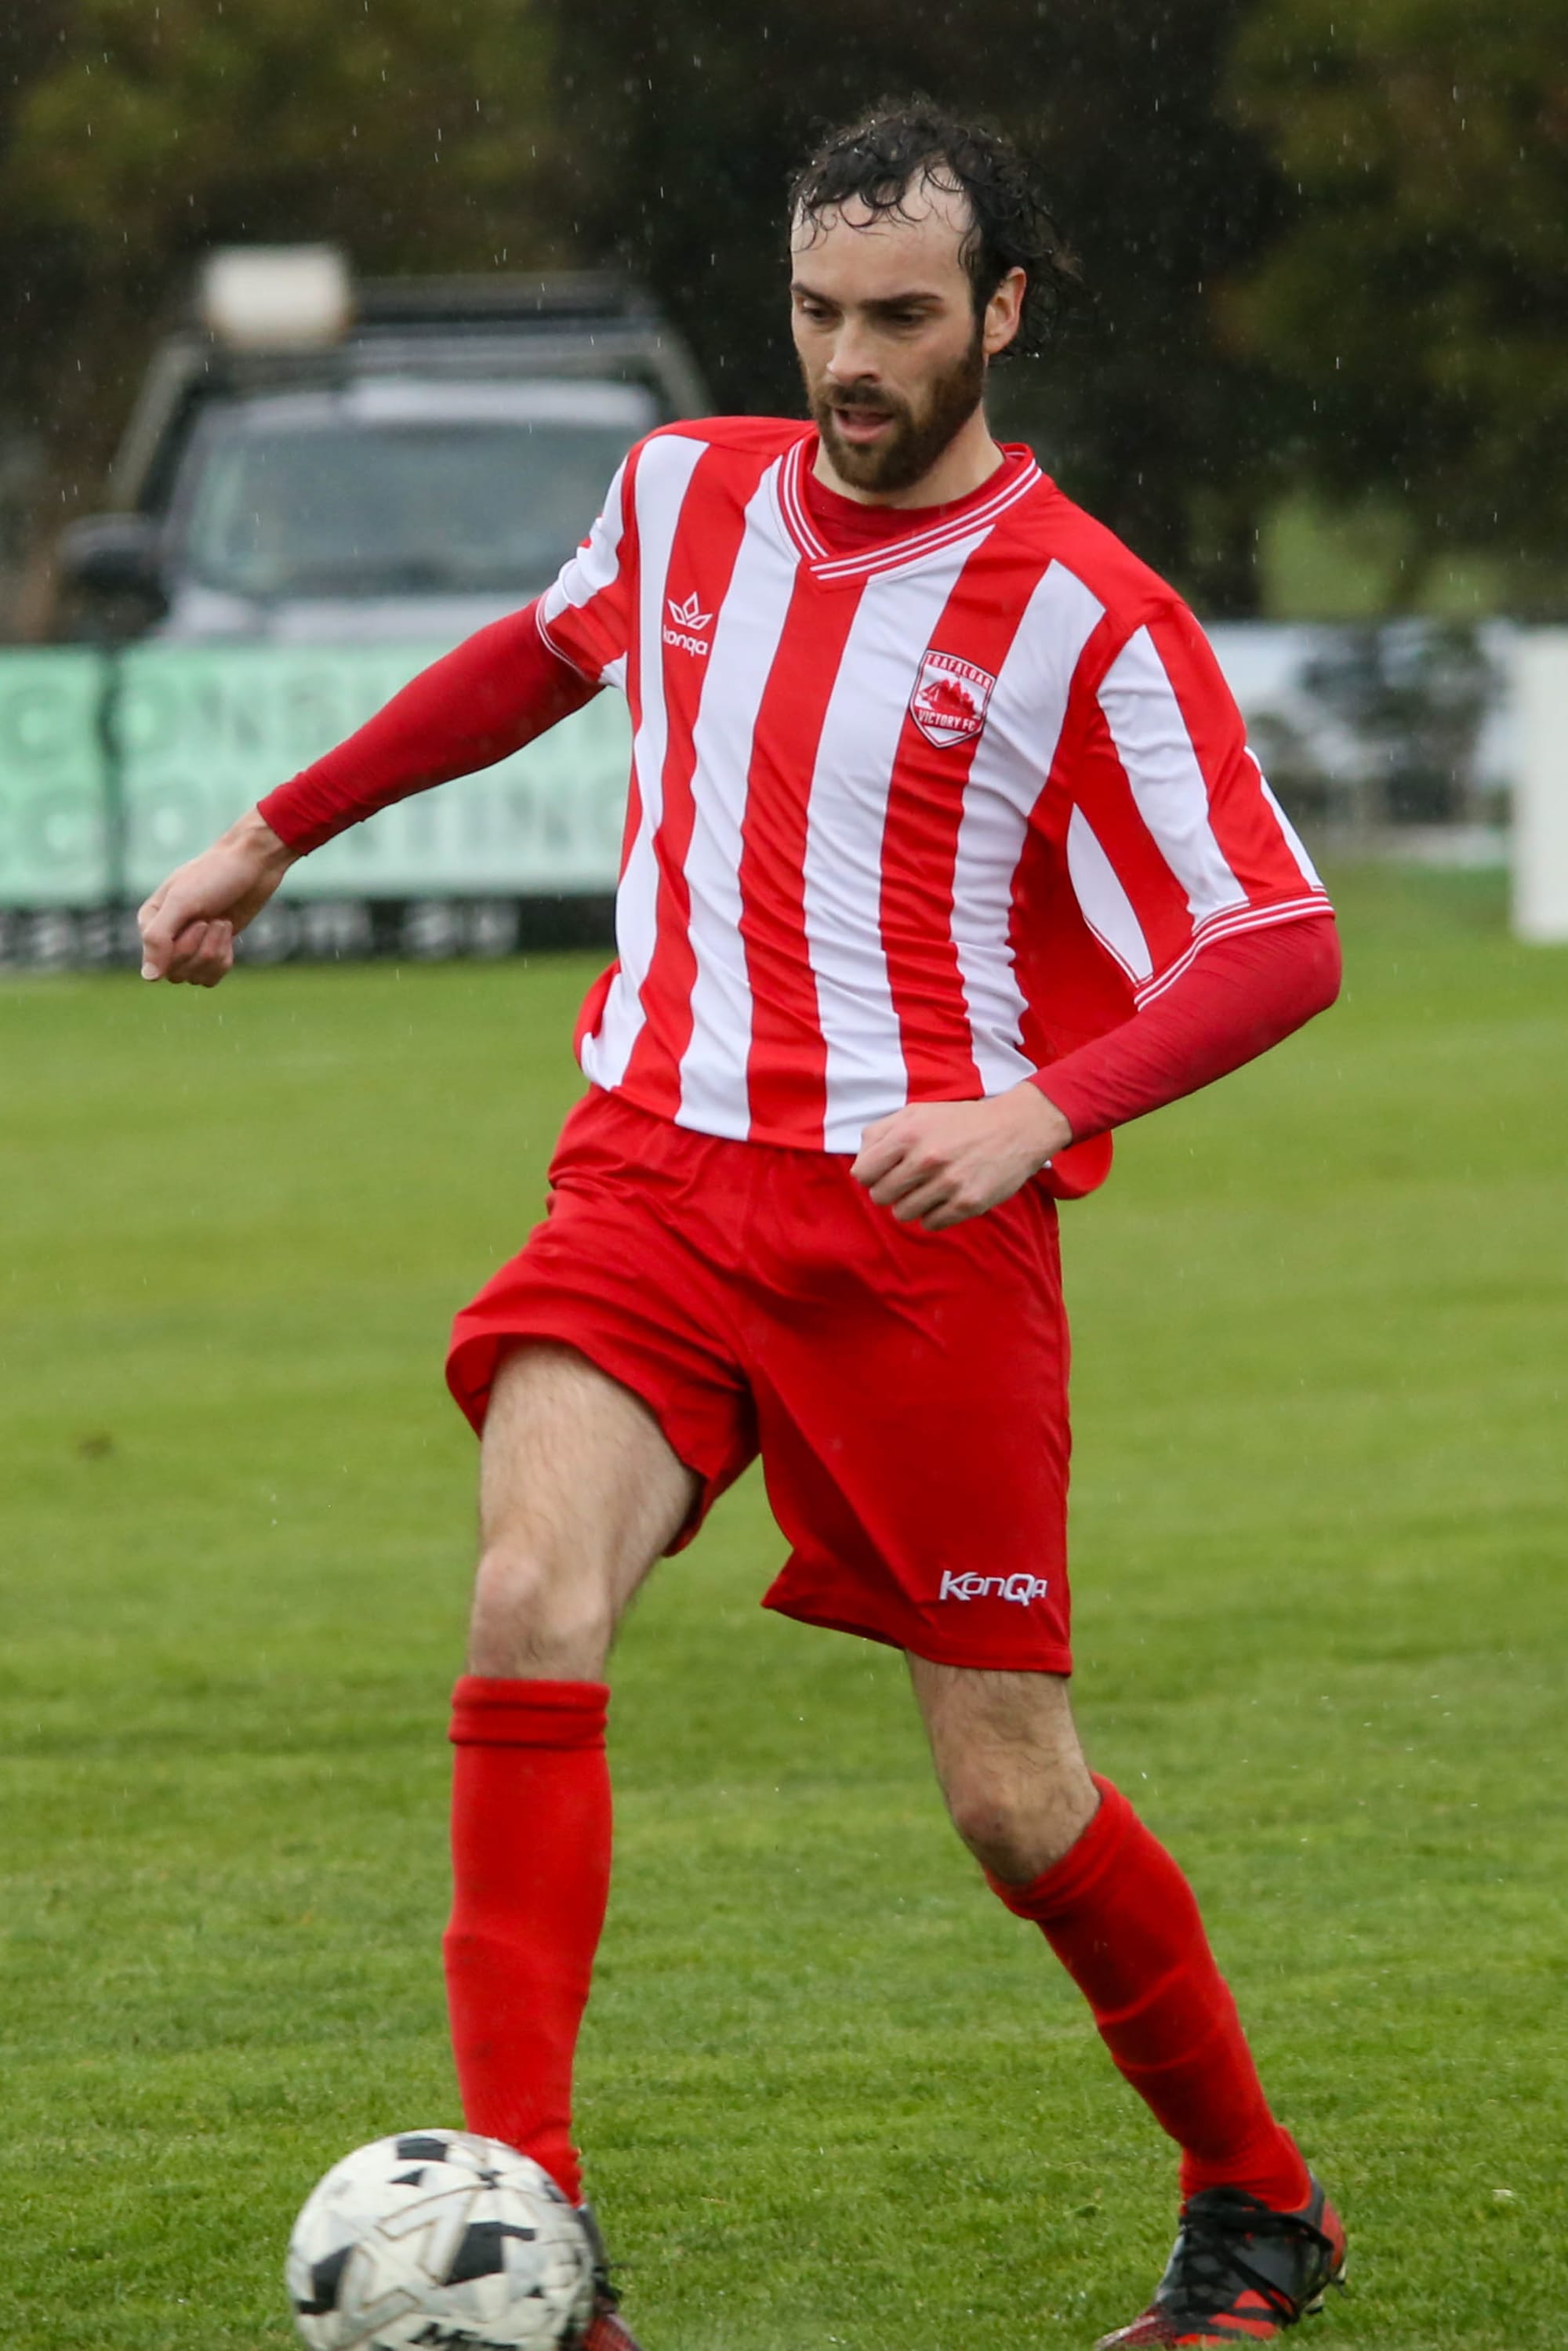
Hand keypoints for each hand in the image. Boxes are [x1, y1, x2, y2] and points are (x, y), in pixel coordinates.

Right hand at [137, 809, 296, 985]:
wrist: (252, 865)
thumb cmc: (214, 876)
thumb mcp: (182, 902)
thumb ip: (158, 937)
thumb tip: (149, 978)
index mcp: (150, 920)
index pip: (156, 961)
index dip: (182, 947)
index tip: (199, 920)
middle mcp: (166, 936)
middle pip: (175, 973)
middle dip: (201, 950)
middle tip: (213, 920)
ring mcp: (189, 945)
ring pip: (194, 977)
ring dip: (215, 953)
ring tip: (222, 923)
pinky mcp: (212, 950)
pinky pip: (211, 977)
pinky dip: (224, 960)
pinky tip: (228, 934)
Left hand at [851, 1083, 1073, 1230]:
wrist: (1015, 1129)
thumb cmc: (959, 1122)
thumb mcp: (916, 1113)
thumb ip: (880, 1133)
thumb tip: (860, 1163)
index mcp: (908, 1134)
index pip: (863, 1173)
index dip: (871, 1175)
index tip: (886, 1171)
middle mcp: (926, 1159)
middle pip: (880, 1196)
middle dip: (890, 1191)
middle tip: (909, 1181)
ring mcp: (947, 1183)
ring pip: (903, 1213)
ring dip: (911, 1204)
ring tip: (929, 1189)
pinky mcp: (967, 1204)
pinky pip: (930, 1224)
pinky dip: (933, 1215)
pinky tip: (945, 1198)